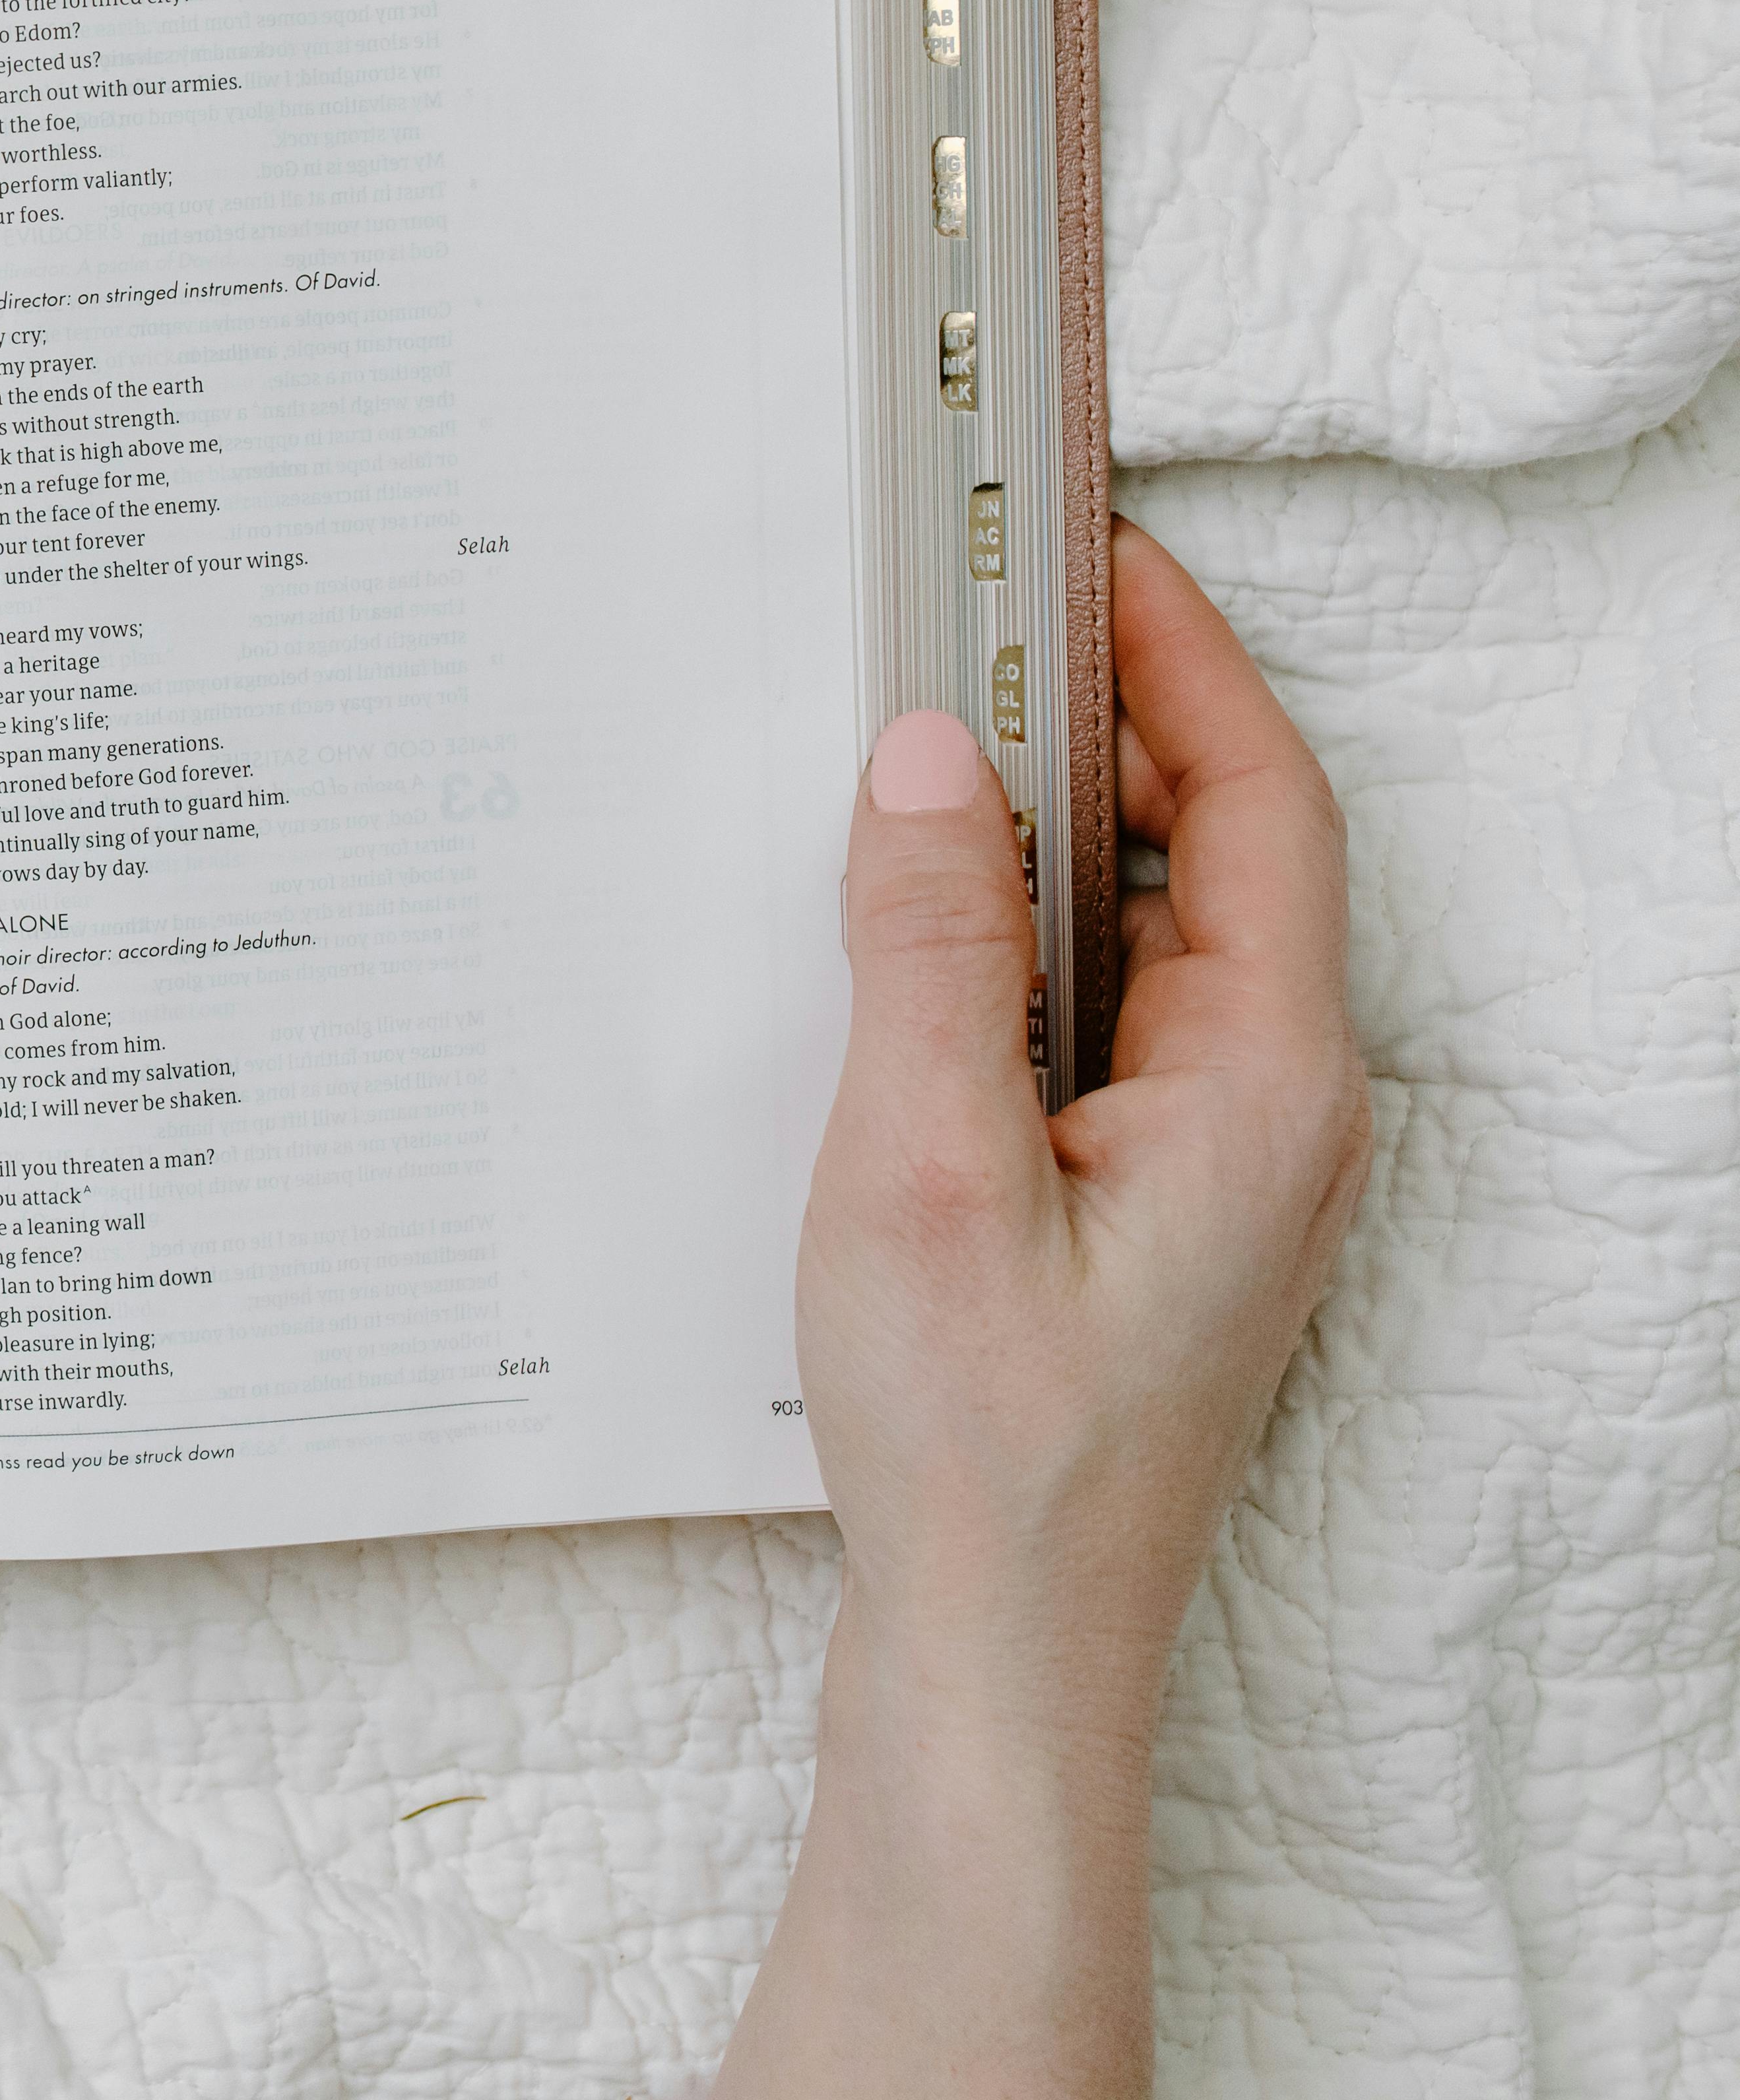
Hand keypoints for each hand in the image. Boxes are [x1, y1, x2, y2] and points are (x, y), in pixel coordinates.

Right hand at [721, 523, 1372, 2096]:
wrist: (1000, 1650)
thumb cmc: (978, 1445)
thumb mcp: (922, 1166)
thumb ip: (927, 949)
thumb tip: (927, 759)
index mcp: (1264, 1084)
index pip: (1256, 803)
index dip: (1181, 659)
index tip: (1097, 550)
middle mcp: (1278, 1113)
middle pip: (1226, 853)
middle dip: (1116, 720)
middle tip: (989, 618)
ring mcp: (1226, 1167)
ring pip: (1166, 935)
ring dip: (1065, 831)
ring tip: (938, 748)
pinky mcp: (1158, 1209)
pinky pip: (1117, 1016)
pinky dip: (1036, 937)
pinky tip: (925, 935)